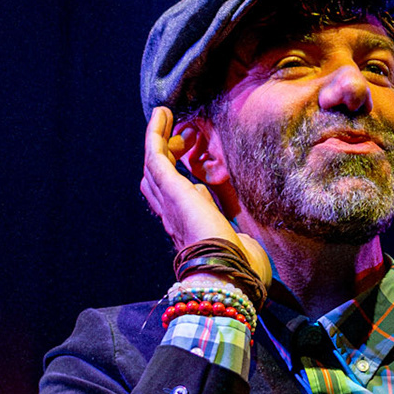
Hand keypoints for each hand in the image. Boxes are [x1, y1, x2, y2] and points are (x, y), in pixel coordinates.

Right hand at [139, 106, 272, 289]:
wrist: (228, 278)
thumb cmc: (240, 274)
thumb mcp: (238, 249)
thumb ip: (233, 235)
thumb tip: (233, 227)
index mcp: (189, 234)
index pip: (175, 204)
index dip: (179, 184)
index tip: (189, 169)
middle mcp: (173, 219)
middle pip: (156, 183)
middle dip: (163, 159)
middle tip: (178, 140)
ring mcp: (169, 204)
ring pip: (153, 166)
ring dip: (157, 139)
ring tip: (164, 117)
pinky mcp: (172, 190)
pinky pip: (156, 155)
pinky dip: (156, 134)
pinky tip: (162, 114)